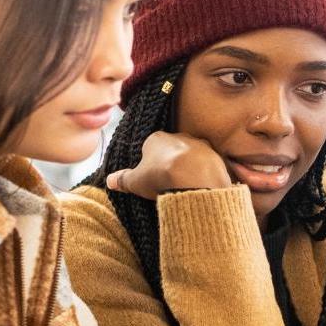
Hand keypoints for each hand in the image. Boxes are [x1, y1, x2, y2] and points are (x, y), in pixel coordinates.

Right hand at [106, 131, 232, 198]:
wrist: (195, 180)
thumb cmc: (160, 177)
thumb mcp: (136, 181)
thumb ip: (123, 179)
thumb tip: (109, 180)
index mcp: (158, 138)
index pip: (151, 147)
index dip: (150, 163)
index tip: (151, 177)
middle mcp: (181, 137)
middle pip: (173, 150)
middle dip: (171, 163)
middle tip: (168, 183)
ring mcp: (201, 146)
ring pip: (193, 157)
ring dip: (190, 169)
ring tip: (186, 188)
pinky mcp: (217, 158)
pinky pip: (209, 167)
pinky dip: (206, 176)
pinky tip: (203, 188)